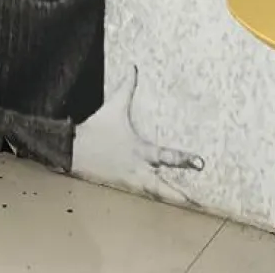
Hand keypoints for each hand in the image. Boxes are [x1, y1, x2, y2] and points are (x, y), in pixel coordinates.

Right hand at [72, 65, 203, 195]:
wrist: (74, 149)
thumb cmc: (97, 128)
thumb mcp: (114, 107)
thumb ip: (127, 87)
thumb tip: (133, 67)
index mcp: (139, 150)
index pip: (166, 156)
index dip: (184, 159)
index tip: (200, 163)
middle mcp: (138, 167)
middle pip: (161, 186)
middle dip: (178, 194)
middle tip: (195, 202)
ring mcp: (130, 179)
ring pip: (153, 193)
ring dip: (169, 199)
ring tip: (185, 205)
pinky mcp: (123, 184)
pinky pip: (142, 192)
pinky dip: (153, 197)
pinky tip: (163, 201)